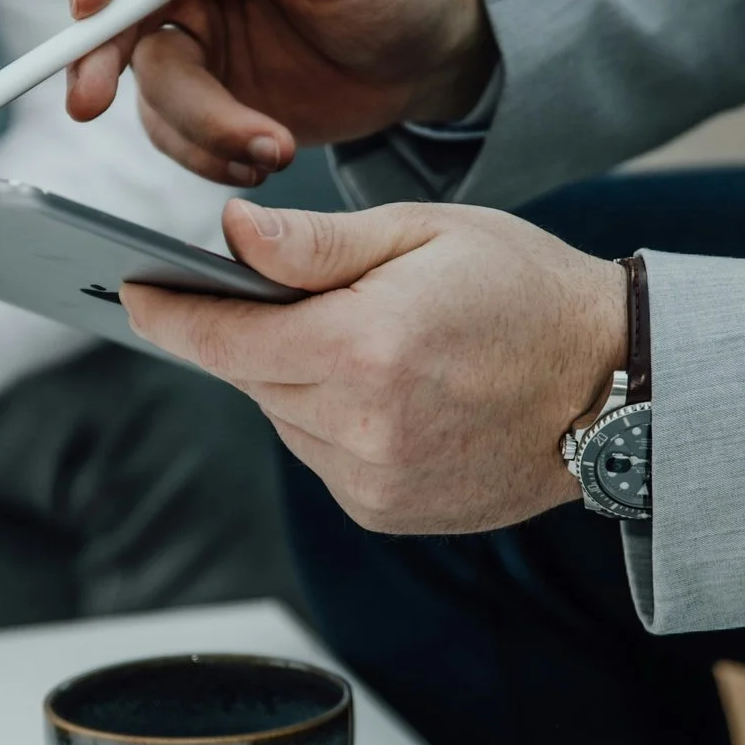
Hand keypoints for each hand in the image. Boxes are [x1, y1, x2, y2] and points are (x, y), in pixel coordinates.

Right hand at [58, 0, 498, 187]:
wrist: (425, 58)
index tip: (88, 7)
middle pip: (110, 5)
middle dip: (96, 57)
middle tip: (88, 104)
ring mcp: (192, 31)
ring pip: (147, 81)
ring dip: (199, 124)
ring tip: (274, 144)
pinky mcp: (205, 91)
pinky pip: (174, 131)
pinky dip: (209, 154)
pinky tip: (266, 154)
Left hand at [123, 200, 627, 533]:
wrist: (614, 384)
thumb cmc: (525, 289)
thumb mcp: (424, 234)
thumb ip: (316, 243)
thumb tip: (226, 236)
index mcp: (365, 350)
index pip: (226, 339)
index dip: (169, 314)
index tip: (130, 294)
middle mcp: (362, 430)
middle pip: (250, 377)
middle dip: (247, 333)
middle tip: (263, 291)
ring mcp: (375, 481)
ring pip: (282, 418)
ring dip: (294, 377)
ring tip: (358, 336)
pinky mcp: (387, 511)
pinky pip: (320, 454)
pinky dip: (329, 418)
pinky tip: (384, 386)